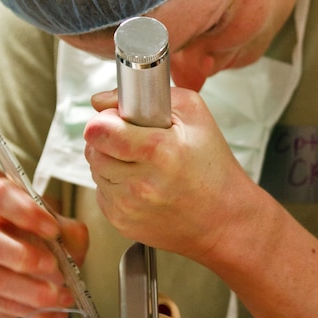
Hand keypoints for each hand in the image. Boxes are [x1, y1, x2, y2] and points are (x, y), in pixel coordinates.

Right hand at [0, 177, 88, 317]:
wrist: (13, 275)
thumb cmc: (37, 243)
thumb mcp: (56, 231)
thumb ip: (69, 231)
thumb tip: (73, 239)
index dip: (24, 211)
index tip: (52, 229)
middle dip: (23, 255)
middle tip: (55, 266)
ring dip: (34, 291)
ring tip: (63, 296)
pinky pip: (3, 304)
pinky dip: (35, 311)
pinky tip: (57, 312)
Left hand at [84, 87, 250, 261]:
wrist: (224, 221)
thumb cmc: (213, 169)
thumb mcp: (195, 115)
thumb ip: (149, 95)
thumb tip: (102, 100)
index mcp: (158, 152)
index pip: (99, 131)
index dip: (105, 121)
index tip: (119, 122)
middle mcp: (140, 184)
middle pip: (93, 149)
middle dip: (108, 140)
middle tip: (135, 143)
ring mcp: (128, 207)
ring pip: (95, 170)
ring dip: (111, 162)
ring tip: (143, 165)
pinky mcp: (121, 223)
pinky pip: (101, 193)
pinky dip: (115, 185)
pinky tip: (142, 185)